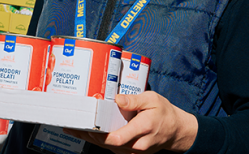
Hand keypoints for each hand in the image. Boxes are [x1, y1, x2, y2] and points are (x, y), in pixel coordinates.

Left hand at [64, 92, 197, 153]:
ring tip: (74, 129)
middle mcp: (137, 144)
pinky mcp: (131, 151)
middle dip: (89, 136)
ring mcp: (134, 150)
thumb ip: (135, 101)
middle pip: (108, 144)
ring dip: (91, 139)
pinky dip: (99, 141)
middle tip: (71, 126)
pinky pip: (113, 147)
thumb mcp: (153, 100)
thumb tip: (117, 99)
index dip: (100, 135)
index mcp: (142, 128)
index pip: (118, 138)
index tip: (86, 127)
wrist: (176, 131)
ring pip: (109, 147)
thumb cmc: (164, 112)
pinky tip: (87, 133)